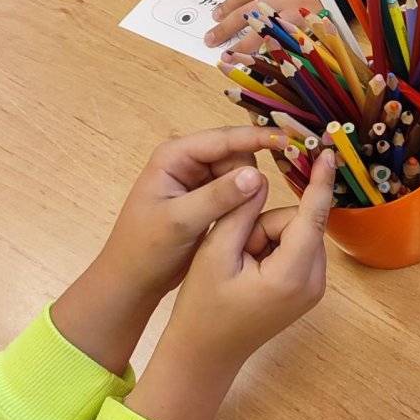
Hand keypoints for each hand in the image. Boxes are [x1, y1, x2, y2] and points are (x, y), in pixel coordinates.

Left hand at [50, 126, 286, 375]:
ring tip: (247, 216)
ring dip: (248, 190)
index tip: (288, 141)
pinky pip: (236, 189)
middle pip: (235, 153)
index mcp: (174, 156)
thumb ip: (217, 197)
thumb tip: (257, 175)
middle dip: (250, 173)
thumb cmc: (146, 249)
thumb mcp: (181, 222)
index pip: (222, 139)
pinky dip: (245, 200)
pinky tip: (248, 217)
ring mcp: (198, 179)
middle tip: (260, 201)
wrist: (132, 281)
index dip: (256, 138)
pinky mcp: (207, 197)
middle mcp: (187, 161)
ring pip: (240, 172)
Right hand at [126, 150, 336, 419]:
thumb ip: (242, 212)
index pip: (312, 217)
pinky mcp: (305, 289)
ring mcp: (312, 288)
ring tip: (237, 266)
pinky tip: (246, 271)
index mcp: (292, 274)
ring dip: (264, 237)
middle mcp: (313, 282)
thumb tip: (261, 179)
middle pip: (298, 223)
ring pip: (294, 234)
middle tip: (233, 251)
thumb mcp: (215, 253)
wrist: (204, 355)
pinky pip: (293, 248)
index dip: (320, 182)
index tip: (330, 152)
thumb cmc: (202, 308)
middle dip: (264, 224)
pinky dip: (269, 248)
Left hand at [205, 0, 318, 48]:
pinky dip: (276, 51)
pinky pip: (289, 40)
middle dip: (226, 27)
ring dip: (243, 45)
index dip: (230, 5)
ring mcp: (295, 11)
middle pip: (247, 13)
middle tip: (211, 39)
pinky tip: (265, 63)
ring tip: (228, 57)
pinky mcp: (310, 23)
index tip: (217, 15)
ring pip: (262, 31)